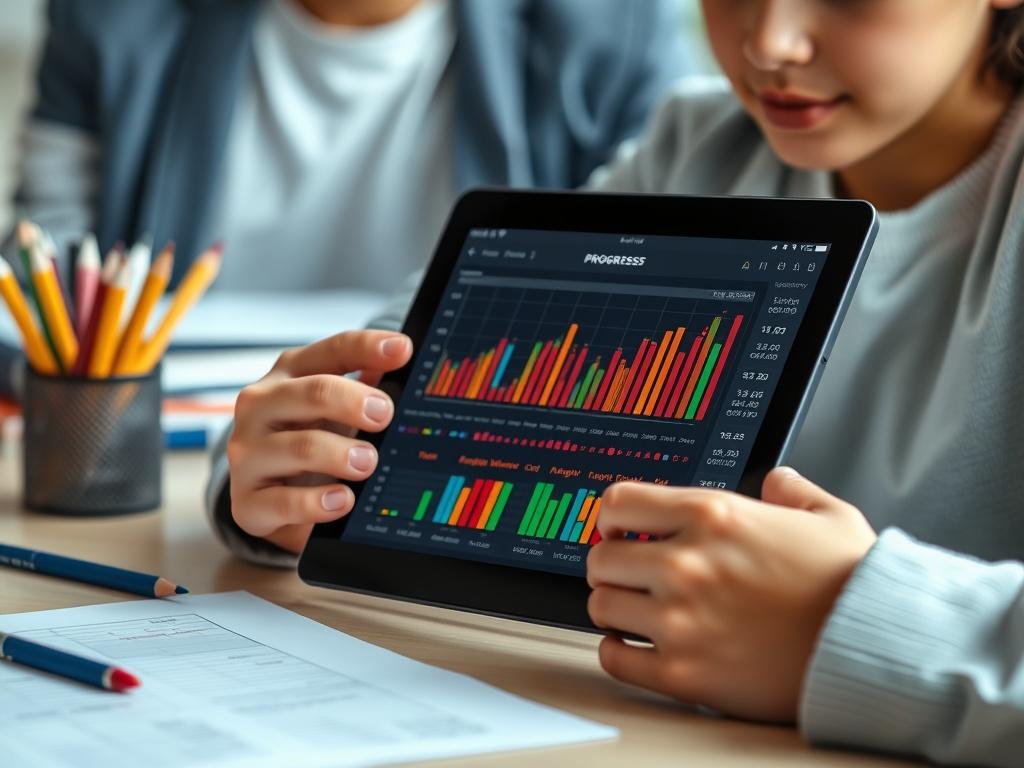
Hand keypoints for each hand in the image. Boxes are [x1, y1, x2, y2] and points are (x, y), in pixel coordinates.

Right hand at [227, 330, 412, 553]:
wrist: (269, 499)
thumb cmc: (311, 442)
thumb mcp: (338, 412)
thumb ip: (369, 390)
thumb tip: (413, 375)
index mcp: (289, 374)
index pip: (332, 350)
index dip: (369, 347)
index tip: (403, 349)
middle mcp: (261, 406)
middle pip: (312, 392)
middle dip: (354, 401)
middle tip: (385, 416)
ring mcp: (249, 453)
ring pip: (300, 446)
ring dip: (341, 454)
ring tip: (368, 463)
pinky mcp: (247, 502)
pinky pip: (284, 501)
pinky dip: (318, 501)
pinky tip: (343, 500)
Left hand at [586, 467, 876, 722]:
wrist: (875, 649)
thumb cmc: (854, 585)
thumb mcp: (831, 516)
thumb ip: (793, 490)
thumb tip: (777, 481)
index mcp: (712, 515)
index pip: (617, 502)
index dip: (614, 517)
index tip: (623, 529)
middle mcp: (686, 562)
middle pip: (601, 558)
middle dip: (613, 565)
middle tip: (630, 575)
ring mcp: (680, 620)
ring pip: (601, 605)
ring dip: (615, 607)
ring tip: (636, 611)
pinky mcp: (683, 673)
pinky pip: (616, 659)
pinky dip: (617, 652)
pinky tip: (634, 646)